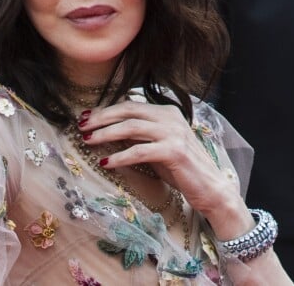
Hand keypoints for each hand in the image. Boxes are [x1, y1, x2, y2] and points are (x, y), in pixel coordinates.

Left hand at [78, 101, 252, 238]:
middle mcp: (171, 117)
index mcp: (167, 111)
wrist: (211, 189)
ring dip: (106, 134)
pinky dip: (119, 156)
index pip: (130, 105)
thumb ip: (138, 135)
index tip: (86, 117)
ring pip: (131, 127)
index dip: (106, 110)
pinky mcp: (174, 151)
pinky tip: (105, 162)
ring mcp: (173, 133)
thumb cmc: (181, 168)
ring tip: (88, 141)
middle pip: (128, 111)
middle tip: (82, 126)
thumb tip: (107, 130)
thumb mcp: (156, 146)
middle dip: (101, 118)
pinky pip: (139, 151)